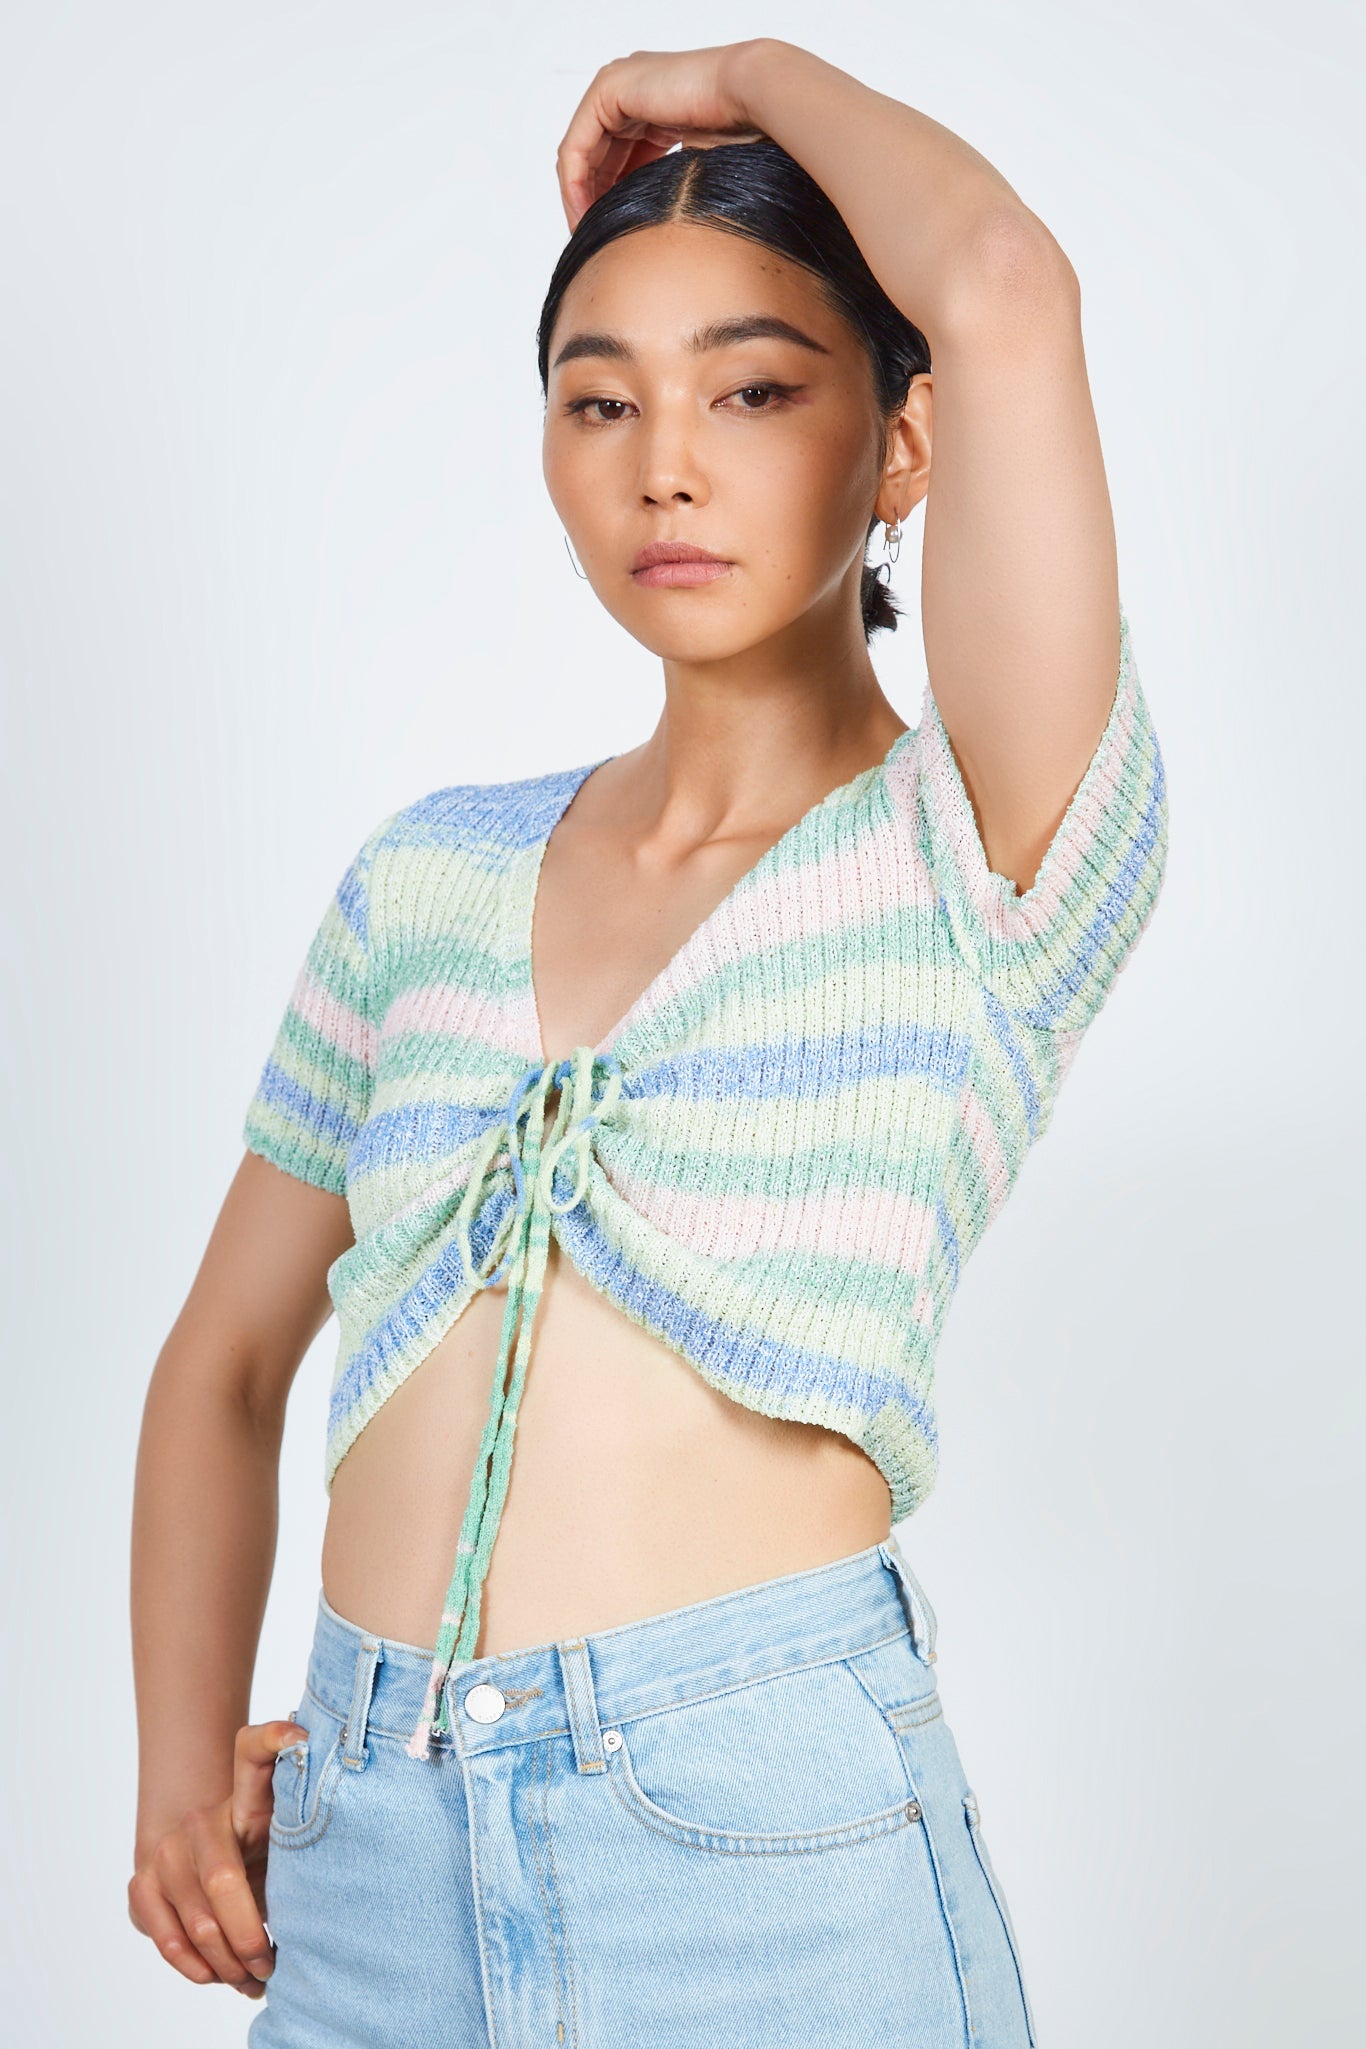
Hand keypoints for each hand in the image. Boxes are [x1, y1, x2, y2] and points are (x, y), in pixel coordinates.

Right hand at [127, 1717, 306, 1999]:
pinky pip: (167, 1938)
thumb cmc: (261, 1856)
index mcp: (249, 1799)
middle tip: (273, 1964)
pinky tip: (217, 1974)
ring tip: (253, 1979)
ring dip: (228, 1963)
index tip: (301, 1739)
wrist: (200, 1862)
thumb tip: (353, 1880)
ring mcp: (168, 1850)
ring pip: (198, 1921)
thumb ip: (306, 1844)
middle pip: (224, 1880)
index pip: (254, 1752)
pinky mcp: (142, 1884)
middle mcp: (204, 1819)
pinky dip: (195, 1967)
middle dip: (250, 1936)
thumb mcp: (285, 1842)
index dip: (274, 1738)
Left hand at [556, 42, 772, 230]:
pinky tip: (585, 215)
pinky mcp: (608, 90)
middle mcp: (628, 90)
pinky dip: (575, 184)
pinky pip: (575, 146)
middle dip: (590, 199)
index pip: (614, 156)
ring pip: (578, 152)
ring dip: (578, 197)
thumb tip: (656, 234)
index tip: (607, 236)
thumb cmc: (742, 132)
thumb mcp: (690, 170)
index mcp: (649, 105)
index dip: (607, 198)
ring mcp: (615, 85)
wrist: (751, 96)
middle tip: (593, 239)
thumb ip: (664, 188)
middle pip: (593, 155)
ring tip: (587, 234)